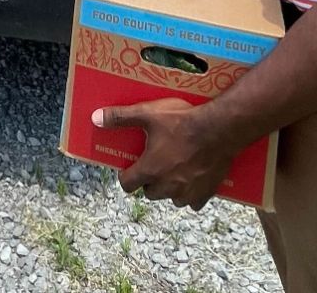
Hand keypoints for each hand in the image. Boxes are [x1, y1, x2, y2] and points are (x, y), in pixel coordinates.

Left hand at [93, 99, 237, 208]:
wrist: (220, 128)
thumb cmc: (183, 121)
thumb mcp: (148, 114)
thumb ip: (121, 118)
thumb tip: (95, 118)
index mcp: (149, 170)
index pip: (127, 184)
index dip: (126, 176)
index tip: (129, 168)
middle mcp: (166, 186)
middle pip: (149, 193)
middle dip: (148, 182)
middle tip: (154, 165)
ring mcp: (187, 192)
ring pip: (171, 199)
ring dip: (169, 190)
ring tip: (173, 173)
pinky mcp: (205, 193)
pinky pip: (193, 203)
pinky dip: (191, 195)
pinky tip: (193, 180)